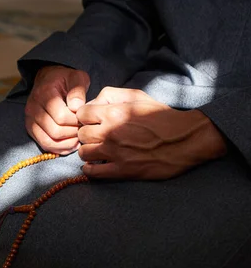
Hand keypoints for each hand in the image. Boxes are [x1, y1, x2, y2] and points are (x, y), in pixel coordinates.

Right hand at [25, 65, 89, 154]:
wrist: (48, 79)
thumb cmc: (65, 79)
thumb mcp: (76, 78)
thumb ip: (78, 90)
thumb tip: (77, 107)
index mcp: (44, 93)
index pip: (61, 117)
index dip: (76, 122)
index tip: (85, 119)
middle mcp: (33, 107)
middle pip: (55, 131)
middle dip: (73, 133)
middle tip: (83, 129)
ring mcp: (30, 119)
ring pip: (48, 141)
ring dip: (66, 143)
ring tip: (78, 138)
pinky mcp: (30, 128)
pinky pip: (43, 144)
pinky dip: (58, 148)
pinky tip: (70, 144)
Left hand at [76, 87, 226, 179]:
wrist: (187, 139)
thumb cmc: (162, 116)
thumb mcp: (138, 96)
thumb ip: (112, 95)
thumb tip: (93, 102)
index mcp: (114, 112)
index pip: (81, 114)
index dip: (85, 118)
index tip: (92, 122)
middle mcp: (111, 132)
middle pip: (81, 134)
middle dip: (87, 135)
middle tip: (96, 137)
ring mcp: (115, 152)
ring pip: (83, 153)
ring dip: (88, 152)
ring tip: (98, 151)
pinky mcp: (123, 170)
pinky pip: (93, 172)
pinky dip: (91, 170)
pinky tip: (97, 166)